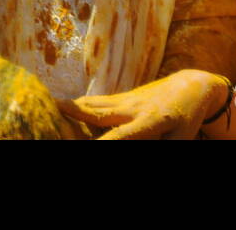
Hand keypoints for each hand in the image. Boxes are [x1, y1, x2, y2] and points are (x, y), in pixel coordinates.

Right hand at [59, 69, 228, 139]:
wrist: (189, 87)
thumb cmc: (187, 118)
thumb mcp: (182, 137)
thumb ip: (164, 146)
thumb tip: (134, 147)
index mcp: (149, 120)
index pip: (121, 137)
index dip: (102, 145)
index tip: (89, 147)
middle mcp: (131, 108)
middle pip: (96, 113)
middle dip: (73, 115)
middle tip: (49, 113)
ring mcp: (122, 100)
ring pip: (91, 104)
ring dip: (68, 107)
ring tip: (46, 107)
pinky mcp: (118, 97)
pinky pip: (93, 101)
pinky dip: (75, 104)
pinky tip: (59, 106)